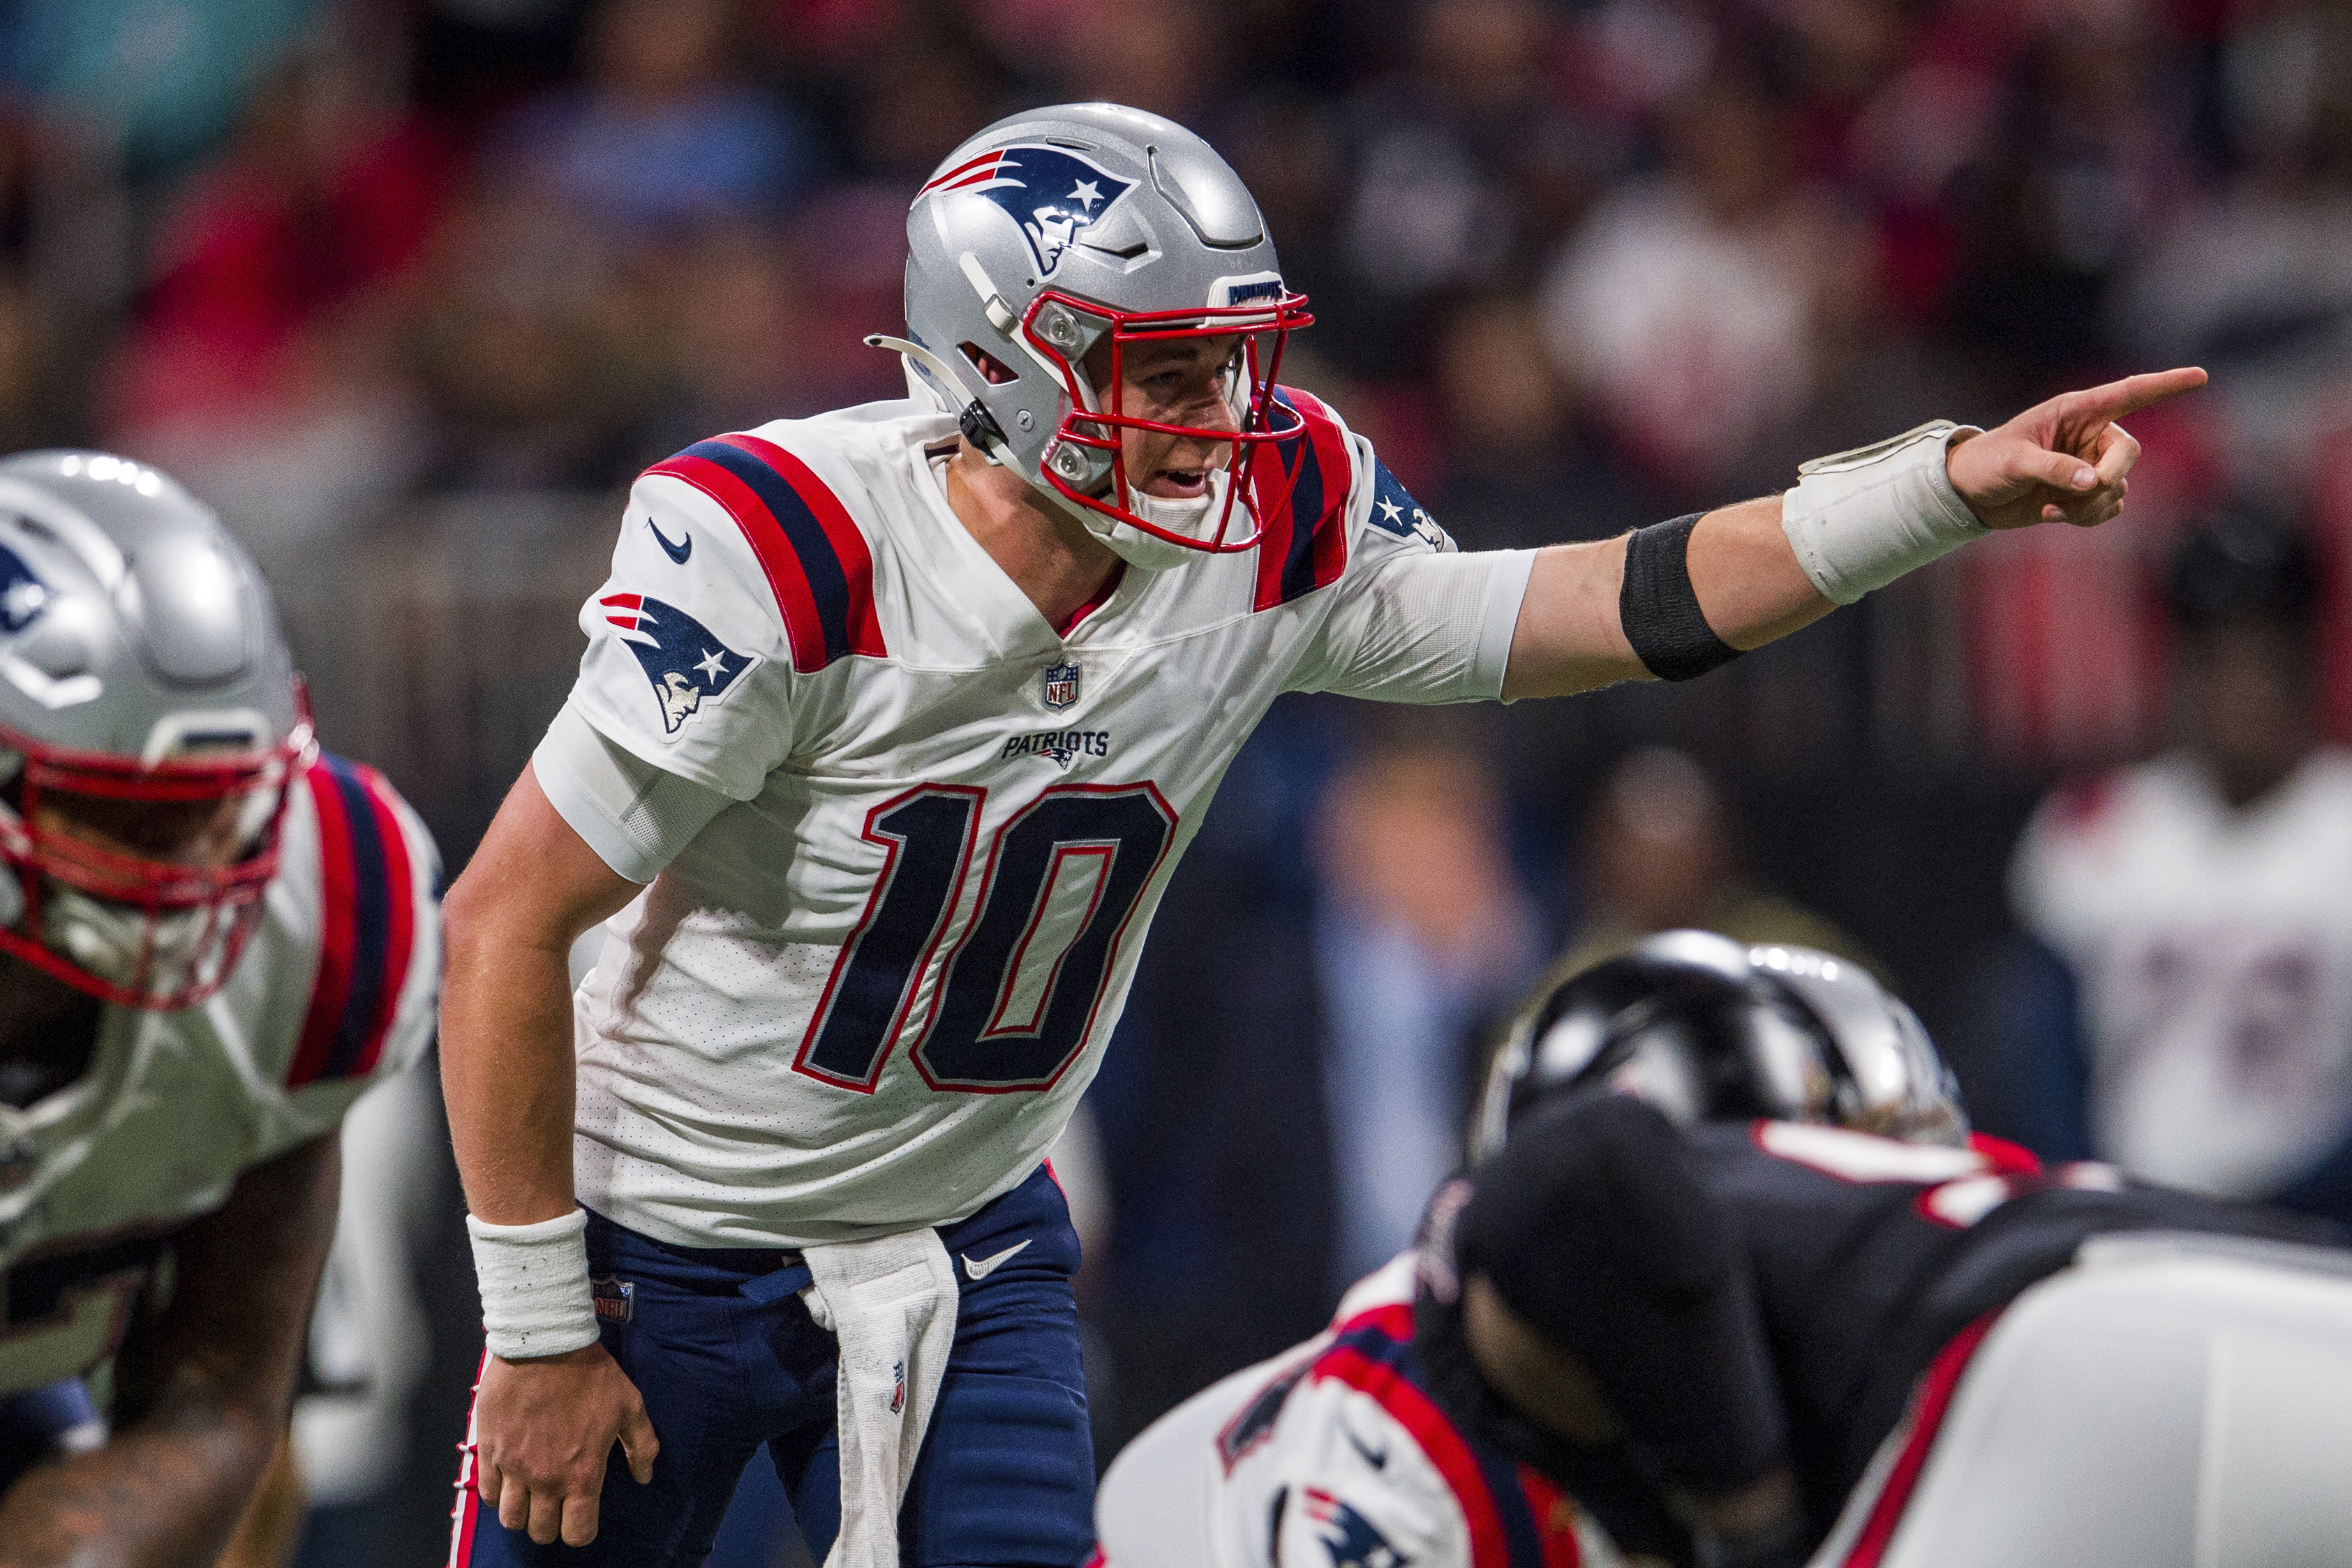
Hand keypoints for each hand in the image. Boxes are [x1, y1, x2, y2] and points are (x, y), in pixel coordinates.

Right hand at [472, 1341, 657, 1546]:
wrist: (546, 1344)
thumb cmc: (592, 1374)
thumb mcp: (630, 1405)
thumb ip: (642, 1445)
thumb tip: (643, 1476)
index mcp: (582, 1475)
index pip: (578, 1533)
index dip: (581, 1531)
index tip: (582, 1517)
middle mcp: (545, 1480)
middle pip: (541, 1531)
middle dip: (551, 1525)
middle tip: (555, 1506)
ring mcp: (513, 1468)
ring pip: (510, 1519)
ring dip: (522, 1513)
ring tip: (530, 1496)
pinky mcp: (488, 1451)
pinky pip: (487, 1492)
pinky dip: (498, 1493)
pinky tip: (509, 1480)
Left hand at [1945, 366, 2207, 531]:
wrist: (1970, 494)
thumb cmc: (1987, 464)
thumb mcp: (2014, 462)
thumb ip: (2053, 469)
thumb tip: (2093, 482)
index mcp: (2075, 411)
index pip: (2129, 393)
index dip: (2165, 385)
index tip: (2201, 377)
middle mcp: (2090, 435)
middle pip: (2129, 453)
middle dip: (2109, 477)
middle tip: (2079, 492)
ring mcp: (2090, 465)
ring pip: (2118, 487)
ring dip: (2090, 505)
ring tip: (2052, 508)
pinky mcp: (2085, 493)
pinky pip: (2109, 507)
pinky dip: (2087, 517)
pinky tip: (2053, 515)